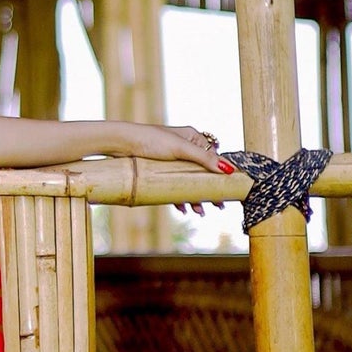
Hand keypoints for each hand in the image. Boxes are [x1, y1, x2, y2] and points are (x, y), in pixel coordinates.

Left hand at [118, 122, 233, 217]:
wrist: (122, 144)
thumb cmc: (151, 140)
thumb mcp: (181, 149)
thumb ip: (204, 159)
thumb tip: (228, 169)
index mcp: (193, 139)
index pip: (214, 157)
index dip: (222, 174)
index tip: (230, 189)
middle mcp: (185, 150)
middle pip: (203, 173)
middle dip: (210, 190)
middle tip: (218, 206)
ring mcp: (172, 162)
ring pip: (189, 183)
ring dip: (195, 198)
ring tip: (199, 212)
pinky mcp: (160, 173)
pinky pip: (174, 188)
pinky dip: (179, 198)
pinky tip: (182, 209)